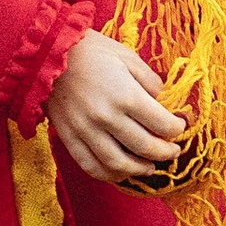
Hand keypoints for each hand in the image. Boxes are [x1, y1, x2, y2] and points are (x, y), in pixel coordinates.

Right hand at [47, 27, 186, 184]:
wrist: (45, 52)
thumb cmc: (90, 50)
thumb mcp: (127, 56)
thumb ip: (150, 81)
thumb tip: (165, 103)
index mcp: (126, 95)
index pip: (163, 125)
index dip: (178, 128)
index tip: (180, 126)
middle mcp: (107, 117)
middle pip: (146, 148)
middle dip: (166, 153)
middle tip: (173, 150)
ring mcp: (85, 131)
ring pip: (119, 164)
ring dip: (140, 169)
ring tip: (150, 166)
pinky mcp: (69, 138)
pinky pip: (91, 167)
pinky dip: (109, 175)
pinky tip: (121, 171)